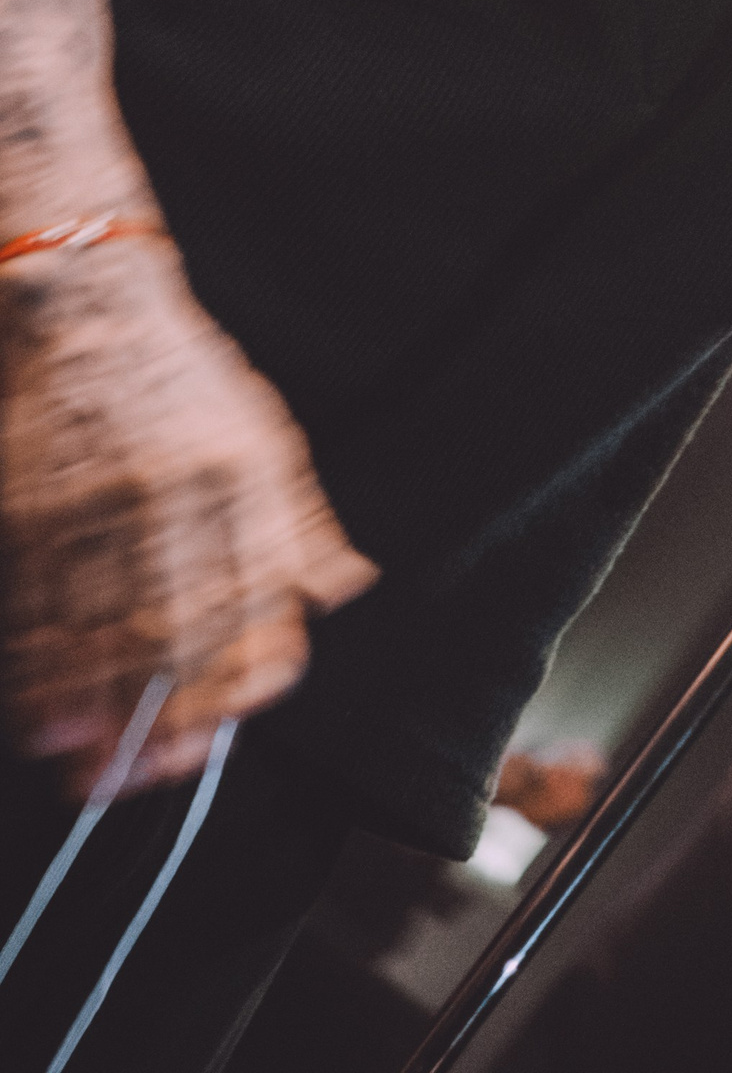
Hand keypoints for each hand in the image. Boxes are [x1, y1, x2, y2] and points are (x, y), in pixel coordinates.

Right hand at [0, 237, 376, 799]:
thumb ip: (299, 517)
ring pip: (107, 624)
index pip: (260, 593)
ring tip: (97, 773)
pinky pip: (44, 601)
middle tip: (157, 776)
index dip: (250, 667)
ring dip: (102, 708)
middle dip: (170, 710)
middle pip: (181, 622)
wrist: (90, 303)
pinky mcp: (38, 503)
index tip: (236, 723)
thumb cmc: (184, 374)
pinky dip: (45, 666)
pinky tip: (47, 716)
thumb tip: (344, 589)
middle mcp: (178, 490)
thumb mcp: (263, 428)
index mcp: (244, 472)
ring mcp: (102, 498)